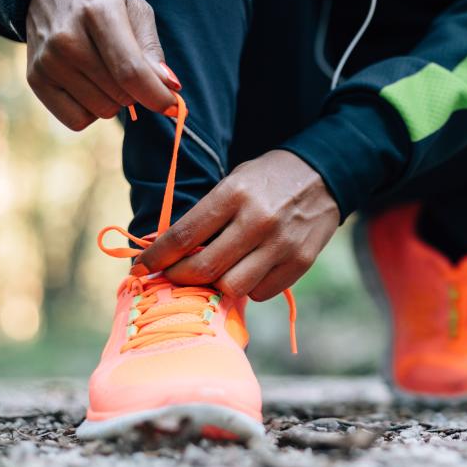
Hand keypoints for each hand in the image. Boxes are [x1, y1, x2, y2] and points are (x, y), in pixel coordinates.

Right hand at [25, 0, 179, 130]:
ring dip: (114, 99)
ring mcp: (47, 61)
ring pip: (103, 111)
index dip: (157, 96)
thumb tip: (169, 87)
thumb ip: (152, 50)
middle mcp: (66, 39)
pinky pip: (78, 121)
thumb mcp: (135, 9)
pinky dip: (90, 110)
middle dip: (136, 91)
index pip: (131, 72)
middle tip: (126, 67)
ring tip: (102, 69)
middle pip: (121, 95)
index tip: (173, 106)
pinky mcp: (35, 80)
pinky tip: (87, 84)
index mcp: (97, 13)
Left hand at [138, 151, 340, 300]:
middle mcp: (258, 220)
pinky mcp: (301, 262)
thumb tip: (168, 250)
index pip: (184, 234)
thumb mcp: (234, 182)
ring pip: (233, 287)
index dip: (156, 257)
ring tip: (214, 274)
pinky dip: (248, 288)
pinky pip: (261, 292)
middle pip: (205, 268)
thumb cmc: (269, 179)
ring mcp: (282, 244)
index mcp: (235, 194)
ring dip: (217, 286)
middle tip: (171, 276)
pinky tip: (247, 272)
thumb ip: (207, 215)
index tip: (141, 268)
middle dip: (179, 277)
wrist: (325, 174)